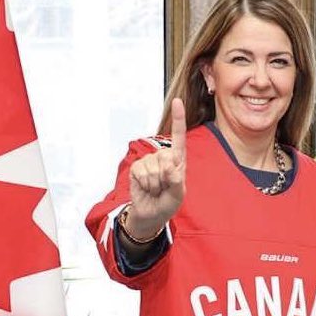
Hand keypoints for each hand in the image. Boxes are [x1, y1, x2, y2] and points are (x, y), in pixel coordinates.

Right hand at [126, 97, 186, 236]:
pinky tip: (147, 188)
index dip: (178, 119)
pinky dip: (146, 185)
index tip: (176, 102)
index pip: (178, 138)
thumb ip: (176, 180)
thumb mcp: (178, 195)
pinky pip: (142, 173)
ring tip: (156, 189)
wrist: (151, 214)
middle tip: (164, 188)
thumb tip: (168, 166)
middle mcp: (163, 157)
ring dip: (155, 185)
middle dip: (165, 178)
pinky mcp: (137, 167)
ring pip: (153, 169)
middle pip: (165, 158)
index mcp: (178, 160)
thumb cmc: (168, 202)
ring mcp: (148, 161)